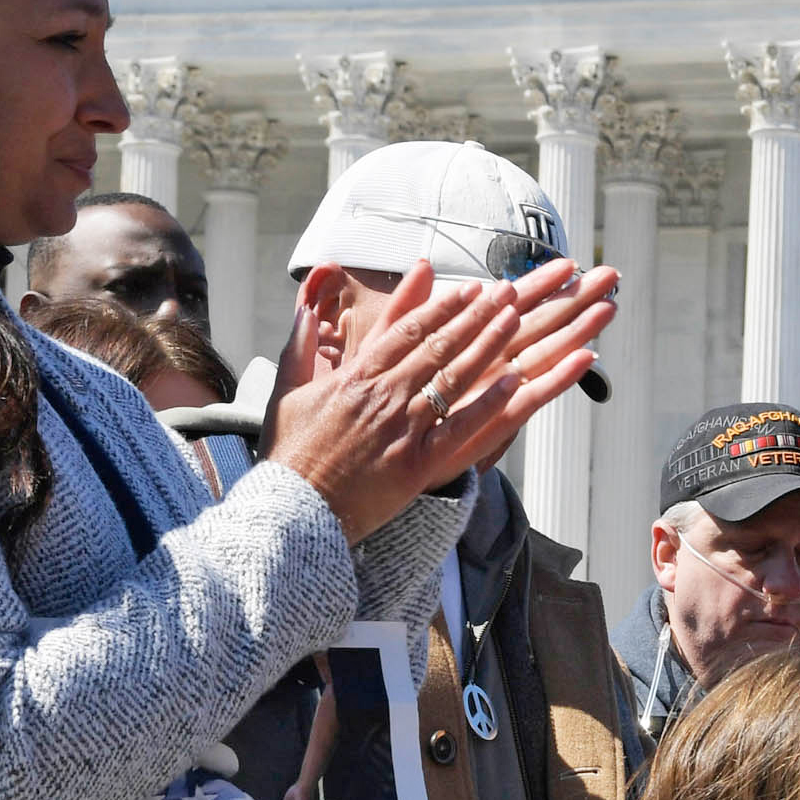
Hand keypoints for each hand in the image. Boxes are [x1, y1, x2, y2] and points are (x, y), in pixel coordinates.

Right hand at [271, 260, 616, 542]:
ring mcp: (402, 427)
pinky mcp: (416, 461)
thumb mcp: (285, 393)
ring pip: (452, 376)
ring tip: (513, 320)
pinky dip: (488, 402)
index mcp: (355, 376)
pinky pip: (460, 426)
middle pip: (437, 345)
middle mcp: (382, 395)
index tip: (467, 289)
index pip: (406, 330)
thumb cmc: (289, 456)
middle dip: (474, 315)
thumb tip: (304, 312)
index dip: (441, 305)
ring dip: (486, 344)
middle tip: (504, 293)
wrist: (294, 510)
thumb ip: (297, 349)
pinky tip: (514, 382)